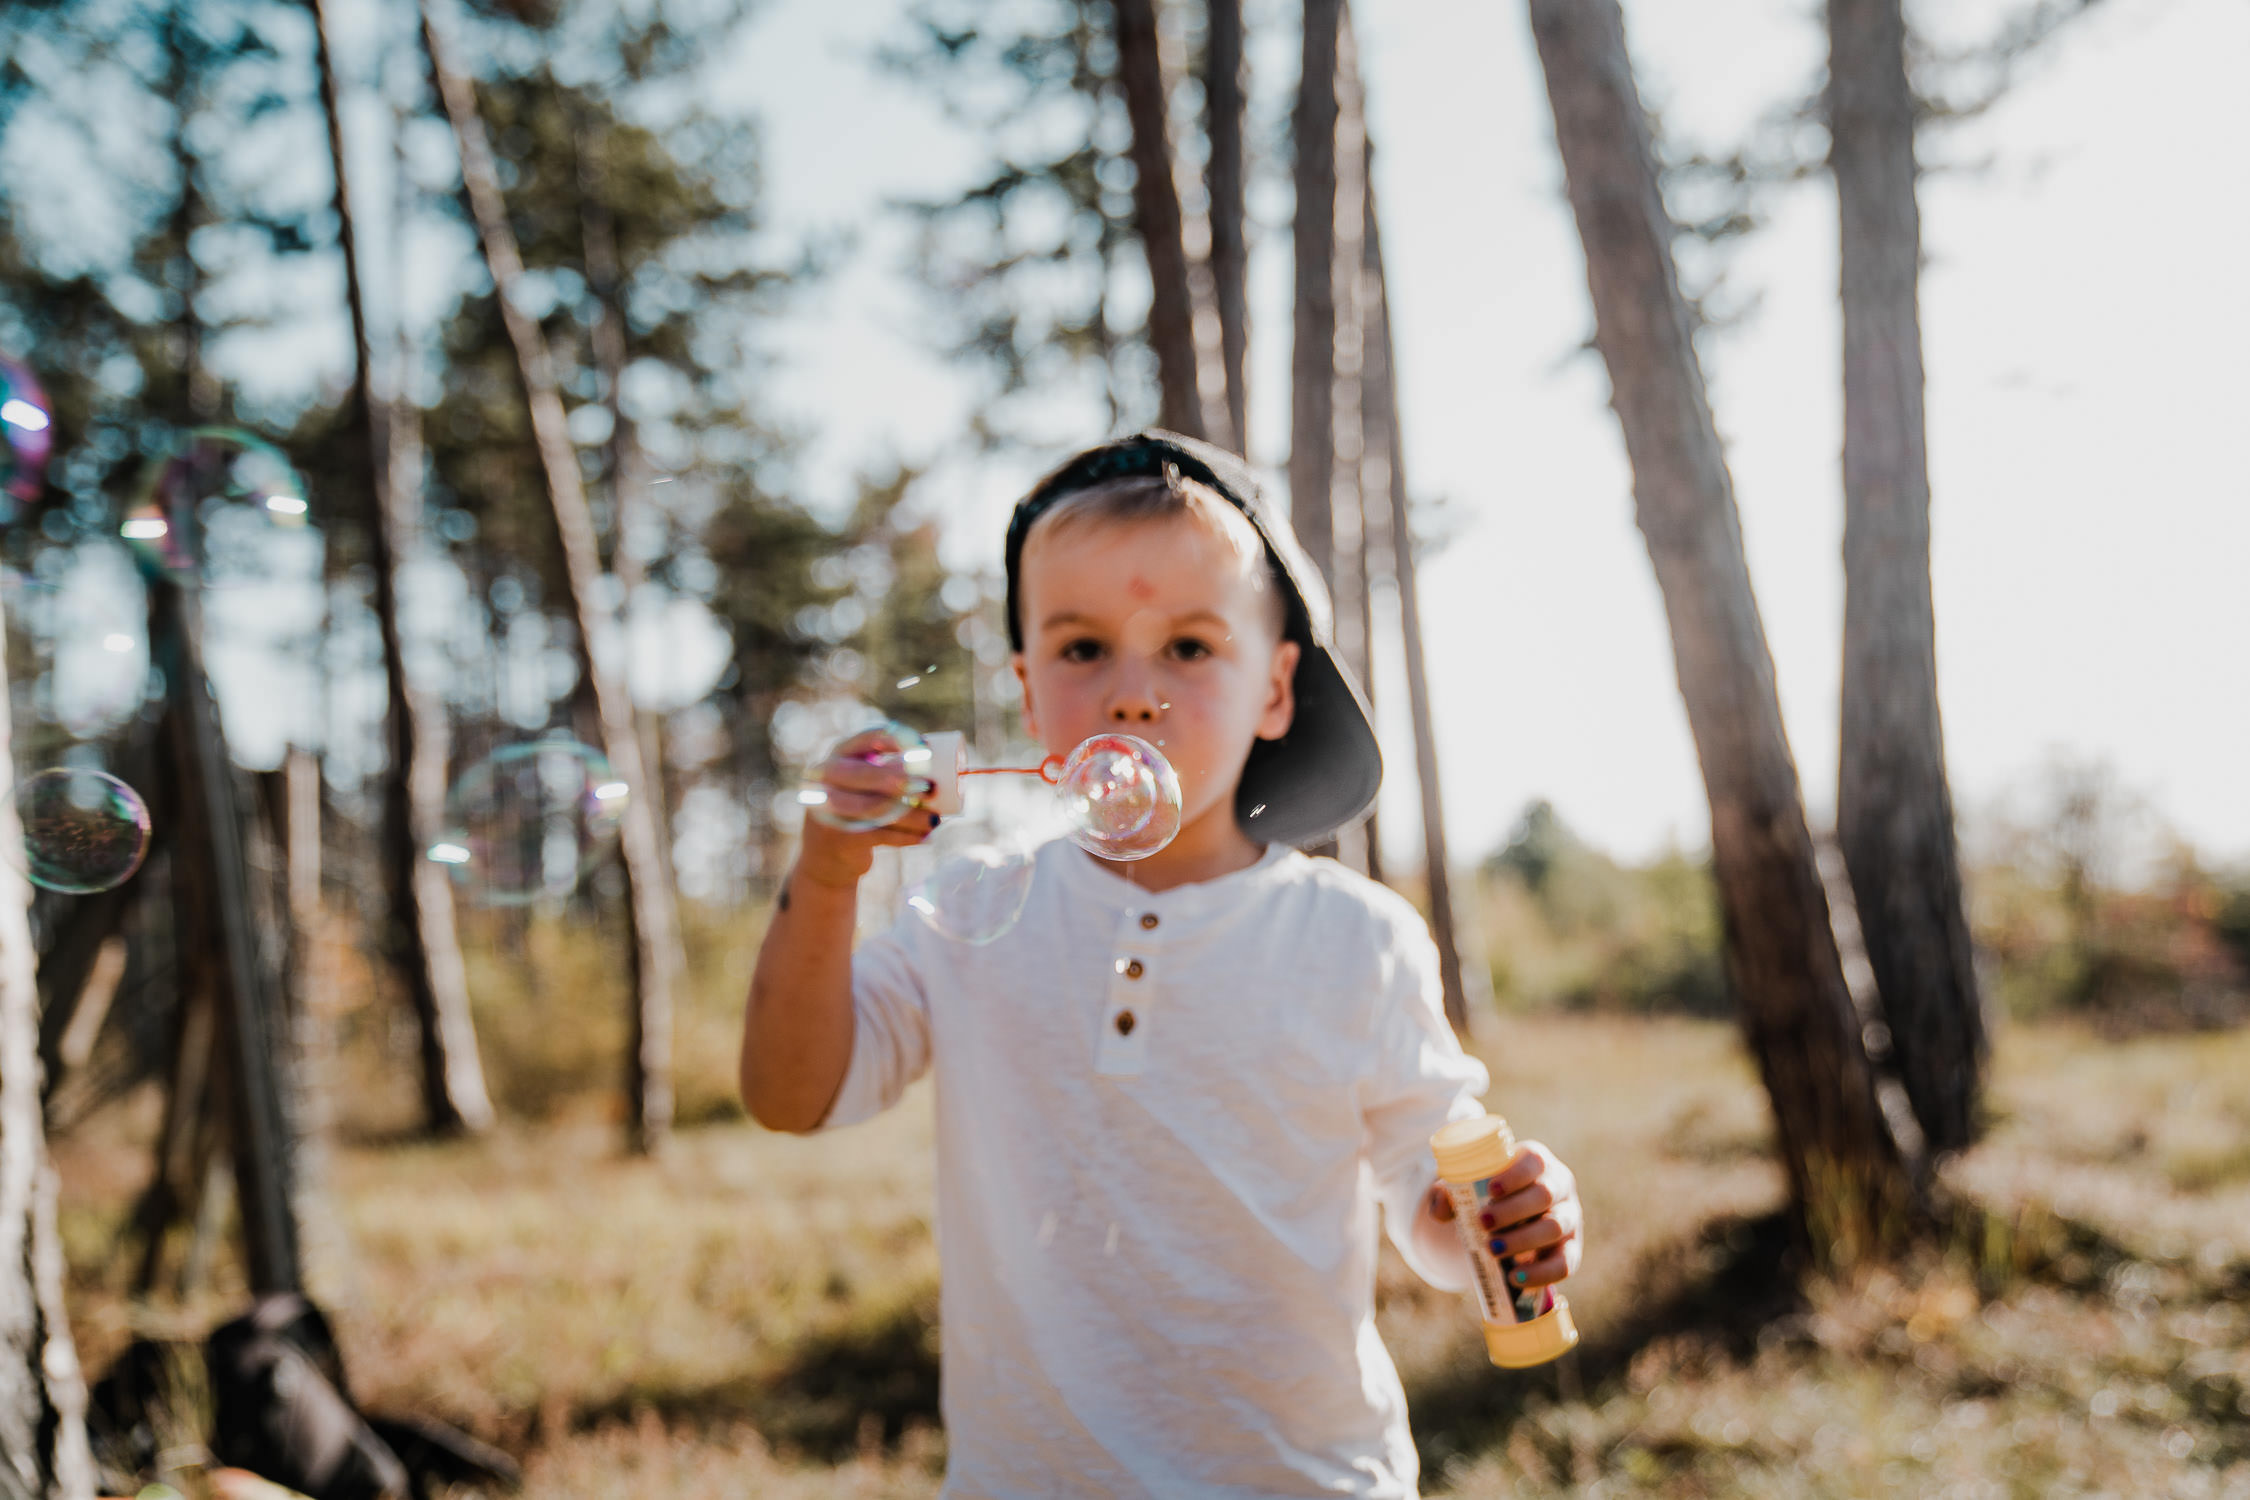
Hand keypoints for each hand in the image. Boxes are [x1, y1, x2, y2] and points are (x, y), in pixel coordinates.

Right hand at [794, 728, 941, 890]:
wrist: (826, 856)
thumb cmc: (859, 809)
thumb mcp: (864, 784)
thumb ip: (892, 772)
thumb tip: (948, 766)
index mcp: (840, 753)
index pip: (869, 737)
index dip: (899, 741)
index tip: (926, 749)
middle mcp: (827, 776)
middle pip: (867, 775)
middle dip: (902, 781)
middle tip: (931, 788)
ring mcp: (828, 808)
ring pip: (876, 809)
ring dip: (913, 815)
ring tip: (936, 820)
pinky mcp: (839, 837)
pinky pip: (879, 835)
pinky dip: (907, 837)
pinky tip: (925, 837)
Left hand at [1424, 1139, 1582, 1289]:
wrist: (1508, 1220)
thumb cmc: (1488, 1195)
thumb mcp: (1467, 1187)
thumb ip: (1448, 1194)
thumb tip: (1440, 1210)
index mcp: (1536, 1162)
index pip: (1534, 1161)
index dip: (1515, 1175)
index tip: (1491, 1190)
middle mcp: (1559, 1186)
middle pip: (1545, 1195)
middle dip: (1513, 1210)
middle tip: (1483, 1222)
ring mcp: (1569, 1218)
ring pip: (1555, 1227)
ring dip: (1522, 1240)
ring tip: (1491, 1249)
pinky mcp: (1571, 1249)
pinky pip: (1565, 1263)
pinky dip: (1540, 1273)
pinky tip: (1514, 1277)